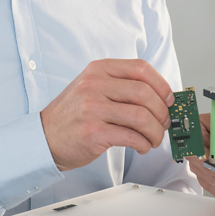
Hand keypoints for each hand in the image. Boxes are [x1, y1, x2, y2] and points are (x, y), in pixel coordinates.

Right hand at [40, 59, 172, 170]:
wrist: (45, 137)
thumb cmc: (73, 114)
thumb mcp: (93, 88)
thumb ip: (122, 87)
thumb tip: (161, 98)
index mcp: (99, 70)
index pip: (141, 69)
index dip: (162, 85)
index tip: (169, 99)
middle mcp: (94, 85)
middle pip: (145, 93)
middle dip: (162, 112)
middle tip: (163, 123)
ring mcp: (92, 108)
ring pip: (141, 117)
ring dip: (155, 132)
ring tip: (153, 138)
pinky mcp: (93, 132)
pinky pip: (131, 137)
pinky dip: (143, 144)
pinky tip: (141, 146)